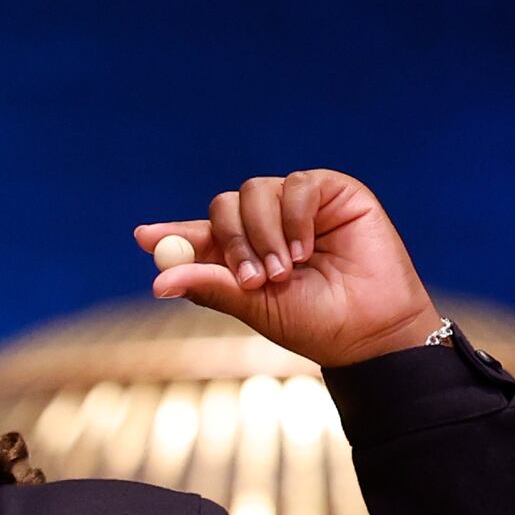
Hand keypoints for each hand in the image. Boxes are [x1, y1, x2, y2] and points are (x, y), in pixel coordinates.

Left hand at [138, 172, 443, 368]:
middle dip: (230, 242)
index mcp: (242, 254)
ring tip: (286, 272)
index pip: (197, 234)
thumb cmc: (315, 323)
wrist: (371, 328)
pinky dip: (295, 217)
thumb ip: (211, 286)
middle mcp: (266, 225)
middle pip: (223, 207)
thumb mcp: (254, 308)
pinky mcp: (331, 191)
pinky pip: (295, 185)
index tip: (143, 238)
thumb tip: (157, 282)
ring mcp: (297, 205)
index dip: (169, 234)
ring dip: (263, 235)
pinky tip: (307, 250)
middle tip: (250, 279)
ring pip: (254, 192)